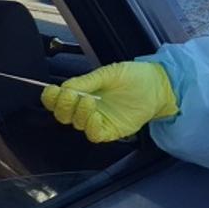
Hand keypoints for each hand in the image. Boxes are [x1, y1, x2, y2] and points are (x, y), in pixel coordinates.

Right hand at [41, 61, 178, 142]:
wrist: (157, 86)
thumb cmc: (134, 77)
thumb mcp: (108, 73)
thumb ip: (87, 81)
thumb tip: (65, 87)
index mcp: (82, 92)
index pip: (57, 100)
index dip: (51, 98)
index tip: (54, 90)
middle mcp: (87, 108)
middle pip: (62, 114)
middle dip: (62, 105)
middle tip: (71, 94)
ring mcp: (98, 120)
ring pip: (76, 124)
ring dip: (78, 112)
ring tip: (89, 100)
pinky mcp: (110, 130)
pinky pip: (93, 134)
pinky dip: (90, 126)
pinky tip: (95, 116)